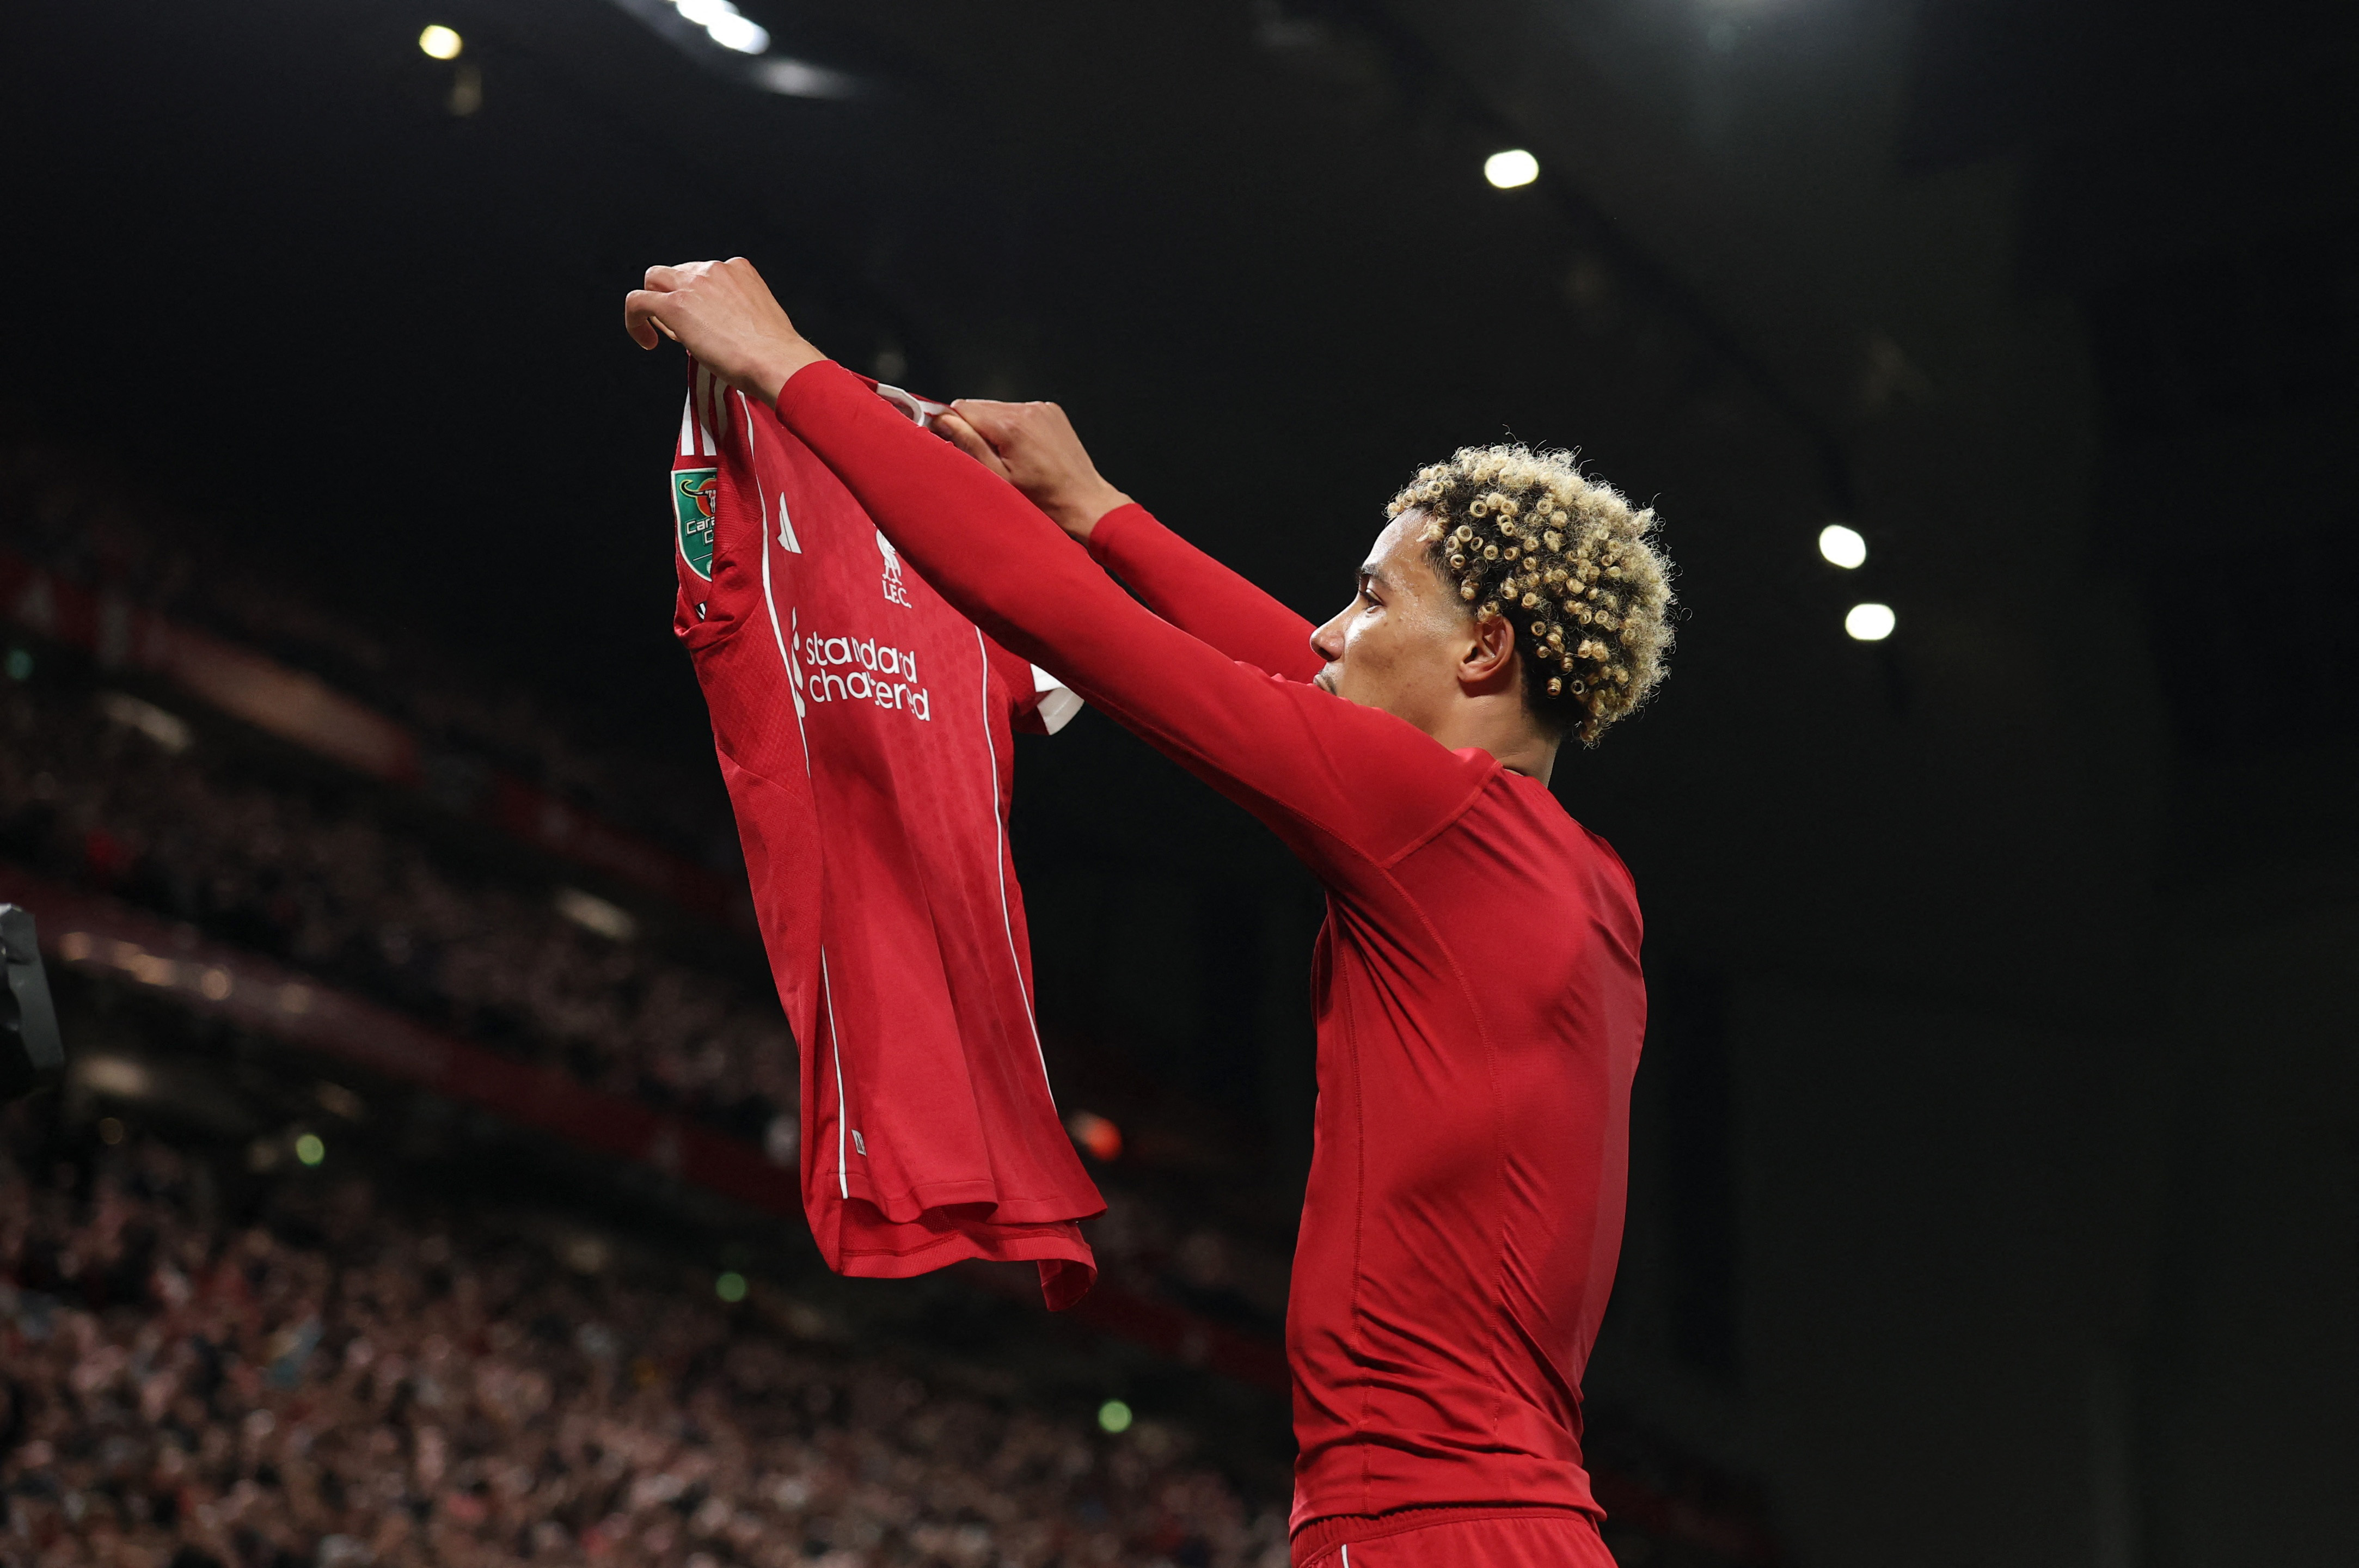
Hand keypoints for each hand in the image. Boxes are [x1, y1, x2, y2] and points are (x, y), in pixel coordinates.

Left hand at [624, 258, 823, 404]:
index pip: (701, 274)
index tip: (703, 322)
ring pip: (653, 280)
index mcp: (737, 269)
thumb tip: (719, 327)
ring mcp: (691, 285)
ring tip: (670, 335)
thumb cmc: (773, 351)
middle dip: (674, 297)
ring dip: (656, 305)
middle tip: (684, 330)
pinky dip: (635, 320)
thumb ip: (737, 311)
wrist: (775, 360)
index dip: (696, 298)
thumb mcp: (759, 317)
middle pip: (675, 273)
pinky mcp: (673, 305)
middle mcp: (712, 269)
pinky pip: (637, 302)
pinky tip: (647, 341)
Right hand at [933, 400, 1132, 541]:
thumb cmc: (1044, 500)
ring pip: (998, 408)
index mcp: (1011, 427)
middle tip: (985, 457)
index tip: (953, 441)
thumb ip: (969, 445)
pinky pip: (1020, 410)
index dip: (953, 424)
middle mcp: (1027, 410)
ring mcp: (1042, 408)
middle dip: (975, 427)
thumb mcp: (998, 479)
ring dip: (995, 427)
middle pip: (980, 406)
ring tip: (1008, 457)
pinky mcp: (1051, 411)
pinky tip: (1024, 450)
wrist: (1084, 501)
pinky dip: (1015, 426)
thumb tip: (943, 421)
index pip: (962, 407)